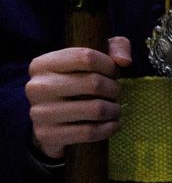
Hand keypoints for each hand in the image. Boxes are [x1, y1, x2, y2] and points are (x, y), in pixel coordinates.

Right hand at [25, 37, 130, 158]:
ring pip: (95, 109)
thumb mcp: (95, 58)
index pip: (87, 57)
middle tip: (115, 93)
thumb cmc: (78, 81)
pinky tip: (112, 124)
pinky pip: (89, 132)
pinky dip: (109, 128)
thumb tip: (124, 61)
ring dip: (114, 110)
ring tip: (114, 109)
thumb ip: (116, 47)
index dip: (109, 65)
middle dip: (114, 89)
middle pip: (93, 83)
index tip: (113, 72)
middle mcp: (36, 87)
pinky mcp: (47, 135)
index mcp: (42, 64)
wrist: (53, 121)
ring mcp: (39, 113)